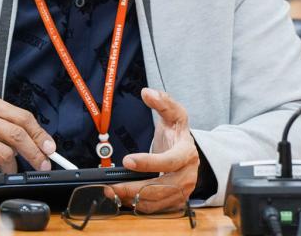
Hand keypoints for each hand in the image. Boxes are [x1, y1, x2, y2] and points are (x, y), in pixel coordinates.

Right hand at [0, 97, 55, 185]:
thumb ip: (19, 132)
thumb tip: (46, 148)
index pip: (23, 118)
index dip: (39, 135)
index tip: (50, 149)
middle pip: (16, 135)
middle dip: (34, 153)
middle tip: (43, 166)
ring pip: (4, 154)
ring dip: (11, 167)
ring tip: (7, 168)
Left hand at [110, 88, 199, 211]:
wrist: (188, 152)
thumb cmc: (178, 134)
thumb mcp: (174, 114)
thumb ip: (162, 102)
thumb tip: (148, 92)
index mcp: (187, 153)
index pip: (169, 161)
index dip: (149, 163)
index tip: (127, 160)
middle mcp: (188, 175)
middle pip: (161, 187)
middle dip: (134, 188)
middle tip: (112, 186)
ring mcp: (183, 191)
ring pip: (156, 201)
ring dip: (132, 198)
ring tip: (112, 192)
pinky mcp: (175, 202)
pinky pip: (155, 209)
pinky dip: (137, 205)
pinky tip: (122, 198)